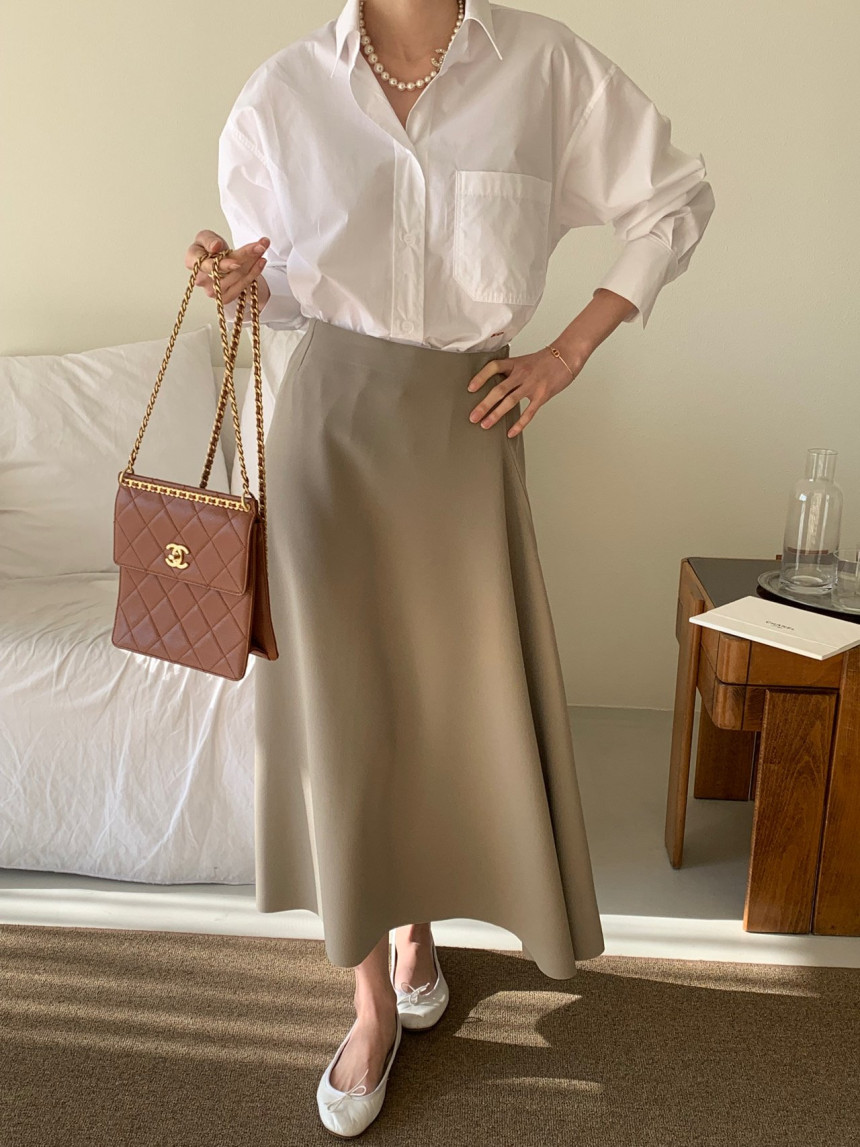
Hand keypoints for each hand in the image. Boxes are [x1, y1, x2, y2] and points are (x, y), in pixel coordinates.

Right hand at [185, 230, 270, 306]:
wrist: (219, 261)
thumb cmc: (210, 248)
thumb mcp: (206, 236)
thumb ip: (208, 239)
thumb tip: (215, 247)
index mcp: (192, 261)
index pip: (207, 265)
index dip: (223, 265)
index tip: (238, 262)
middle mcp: (201, 280)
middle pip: (226, 270)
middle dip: (245, 256)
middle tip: (261, 245)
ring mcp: (214, 291)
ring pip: (237, 275)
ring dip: (253, 261)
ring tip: (263, 247)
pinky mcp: (226, 297)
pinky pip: (243, 284)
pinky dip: (255, 271)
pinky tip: (262, 261)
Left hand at [465, 341, 589, 437]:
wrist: (568, 356)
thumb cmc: (546, 360)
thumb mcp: (524, 361)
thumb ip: (511, 372)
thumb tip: (495, 385)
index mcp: (515, 363)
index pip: (493, 367)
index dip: (481, 377)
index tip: (470, 388)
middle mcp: (521, 374)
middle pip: (499, 389)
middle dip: (484, 405)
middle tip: (472, 417)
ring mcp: (532, 385)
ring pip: (510, 402)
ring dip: (496, 415)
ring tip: (485, 425)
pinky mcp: (542, 395)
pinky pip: (529, 412)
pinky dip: (519, 424)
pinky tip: (510, 432)